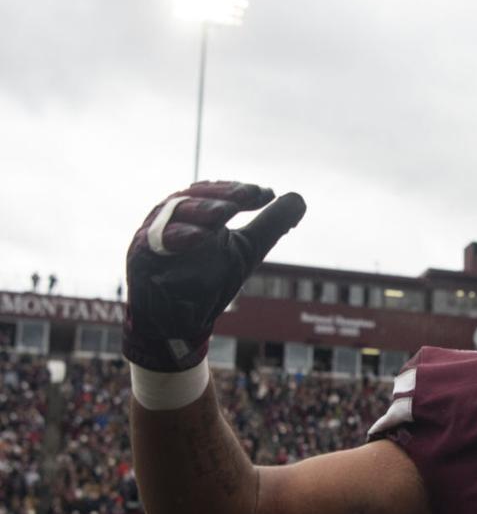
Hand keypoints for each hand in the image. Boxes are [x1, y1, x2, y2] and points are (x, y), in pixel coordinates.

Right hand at [125, 182, 305, 370]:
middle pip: (194, 196)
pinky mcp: (141, 257)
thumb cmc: (208, 280)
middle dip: (222, 194)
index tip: (267, 195)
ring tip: (226, 212)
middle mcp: (171, 217)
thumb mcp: (247, 249)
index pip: (215, 192)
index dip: (239, 191)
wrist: (181, 322)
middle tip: (249, 195)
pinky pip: (156, 242)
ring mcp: (153, 235)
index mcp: (194, 210)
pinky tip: (201, 238)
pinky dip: (178, 237)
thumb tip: (299, 199)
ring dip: (201, 210)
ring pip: (173, 213)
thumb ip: (270, 225)